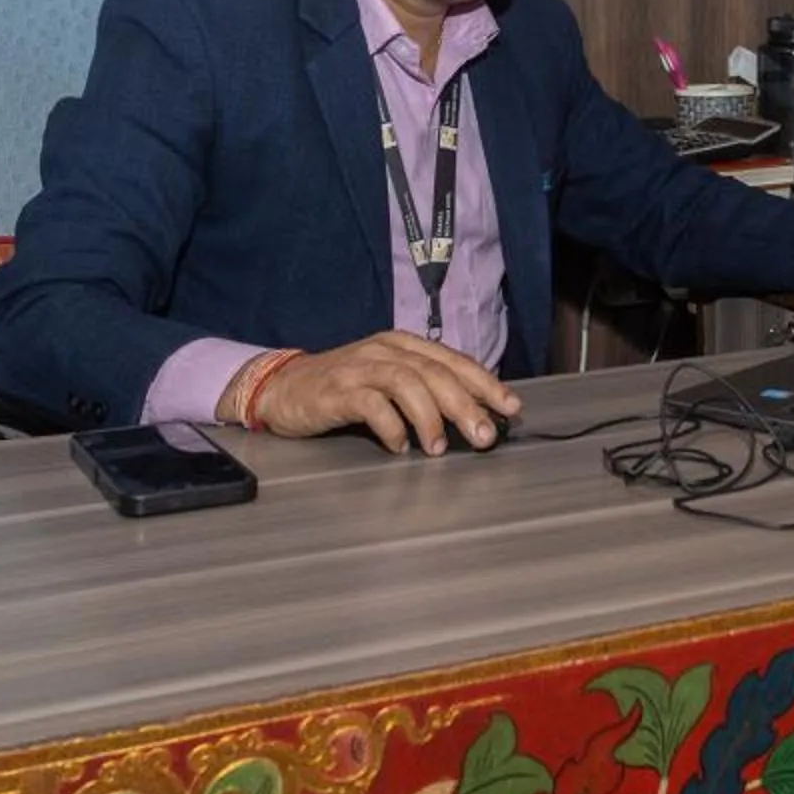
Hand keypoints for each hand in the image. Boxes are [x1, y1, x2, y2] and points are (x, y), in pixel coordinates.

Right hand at [247, 332, 521, 452]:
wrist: (282, 387)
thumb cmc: (342, 388)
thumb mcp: (387, 380)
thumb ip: (424, 390)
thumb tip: (473, 414)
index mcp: (403, 345)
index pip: (453, 361)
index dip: (484, 383)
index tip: (510, 407)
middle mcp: (385, 350)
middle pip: (435, 373)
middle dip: (466, 405)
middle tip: (485, 436)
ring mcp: (360, 368)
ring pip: (408, 384)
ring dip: (430, 418)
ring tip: (440, 448)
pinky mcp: (337, 390)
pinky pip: (372, 405)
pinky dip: (391, 427)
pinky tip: (399, 446)